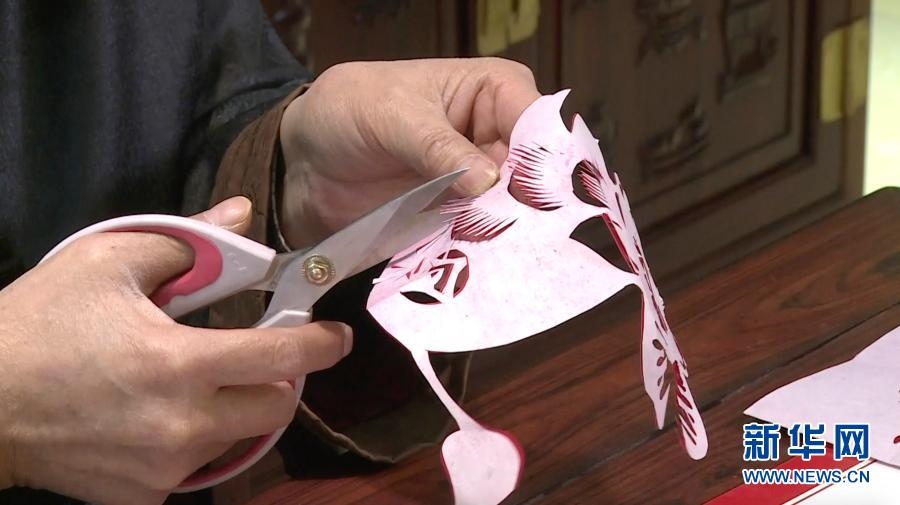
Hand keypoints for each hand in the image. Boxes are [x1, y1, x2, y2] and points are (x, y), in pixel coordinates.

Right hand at [0, 197, 351, 504]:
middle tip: (253, 356)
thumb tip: (243, 218)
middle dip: (278, 378)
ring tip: (195, 384)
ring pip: (240, 438)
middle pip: (276, 406)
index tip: (337, 336)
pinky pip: (195, 469)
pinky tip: (157, 419)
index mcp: (181, 364)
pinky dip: (193, 442)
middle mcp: (183, 425)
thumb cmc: (39, 326)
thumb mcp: (104, 262)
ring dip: (236, 409)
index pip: (283, 357)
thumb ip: (185, 240)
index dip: (320, 344)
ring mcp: (165, 469)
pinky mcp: (143, 497)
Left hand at [278, 57, 540, 246]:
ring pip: (510, 213)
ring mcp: (479, 182)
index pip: (537, 125)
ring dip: (502, 237)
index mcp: (494, 92)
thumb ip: (438, 147)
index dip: (541, 161)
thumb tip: (487, 179)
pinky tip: (473, 268)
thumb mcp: (392, 116)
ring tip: (495, 258)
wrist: (305, 156)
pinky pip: (478, 237)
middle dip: (525, 207)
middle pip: (532, 177)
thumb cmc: (349, 109)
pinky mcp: (458, 217)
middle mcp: (496, 137)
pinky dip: (475, 253)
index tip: (530, 198)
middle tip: (513, 236)